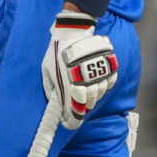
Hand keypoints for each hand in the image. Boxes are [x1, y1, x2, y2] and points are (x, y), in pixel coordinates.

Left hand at [41, 11, 118, 129]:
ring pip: (99, 94)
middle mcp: (86, 82)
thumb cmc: (56, 52)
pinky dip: (103, 86)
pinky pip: (109, 83)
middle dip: (83, 107)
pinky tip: (96, 82)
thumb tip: (54, 103)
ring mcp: (99, 74)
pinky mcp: (108, 66)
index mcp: (70, 86)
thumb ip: (51, 88)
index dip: (73, 120)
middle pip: (89, 104)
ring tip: (85, 90)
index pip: (75, 111)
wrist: (72, 32)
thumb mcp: (47, 72)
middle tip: (77, 105)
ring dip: (93, 96)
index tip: (69, 123)